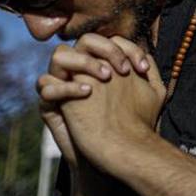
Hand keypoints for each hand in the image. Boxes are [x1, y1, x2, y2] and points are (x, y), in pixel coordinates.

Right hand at [36, 34, 151, 166]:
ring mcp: (63, 84)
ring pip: (59, 56)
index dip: (127, 48)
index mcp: (101, 64)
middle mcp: (80, 70)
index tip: (142, 69)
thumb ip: (148, 73)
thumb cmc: (129, 124)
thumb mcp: (147, 95)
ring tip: (104, 77)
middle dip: (104, 49)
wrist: (114, 154)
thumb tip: (149, 55)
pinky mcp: (49, 103)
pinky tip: (86, 91)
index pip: (108, 40)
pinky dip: (64, 85)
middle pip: (83, 41)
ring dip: (83, 61)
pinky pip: (46, 85)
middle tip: (121, 69)